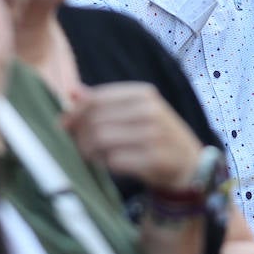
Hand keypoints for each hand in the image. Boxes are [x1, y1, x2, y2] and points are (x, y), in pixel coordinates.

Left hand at [61, 82, 202, 190]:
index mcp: (144, 94)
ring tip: (88, 154)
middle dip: (80, 134)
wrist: (189, 163)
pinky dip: (103, 163)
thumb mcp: (136, 110)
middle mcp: (150, 111)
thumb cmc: (156, 134)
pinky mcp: (154, 159)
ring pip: (102, 139)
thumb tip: (72, 90)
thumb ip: (105, 100)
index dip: (76, 111)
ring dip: (88, 150)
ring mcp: (153, 135)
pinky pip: (114, 160)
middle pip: (96, 120)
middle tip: (75, 143)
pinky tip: (104, 163)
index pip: (98, 98)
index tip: (64, 123)